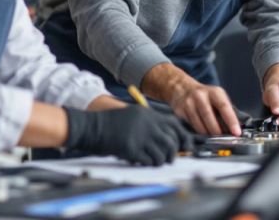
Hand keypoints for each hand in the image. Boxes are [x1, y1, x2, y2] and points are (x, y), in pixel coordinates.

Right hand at [64, 106, 192, 165]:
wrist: (91, 127)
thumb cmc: (111, 124)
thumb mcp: (133, 116)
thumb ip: (151, 124)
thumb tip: (170, 140)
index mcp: (149, 114)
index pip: (175, 125)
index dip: (184, 137)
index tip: (186, 146)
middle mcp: (147, 124)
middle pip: (171, 142)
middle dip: (173, 153)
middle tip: (168, 158)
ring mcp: (140, 136)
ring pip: (163, 153)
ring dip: (161, 160)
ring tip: (154, 160)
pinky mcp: (132, 149)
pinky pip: (150, 161)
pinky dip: (149, 163)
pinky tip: (142, 161)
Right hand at [168, 81, 240, 135]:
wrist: (181, 88)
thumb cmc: (204, 96)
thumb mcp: (217, 97)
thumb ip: (226, 110)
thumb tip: (236, 128)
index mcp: (214, 92)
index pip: (224, 106)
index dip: (231, 121)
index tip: (236, 132)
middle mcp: (200, 96)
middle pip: (209, 116)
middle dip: (217, 131)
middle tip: (223, 140)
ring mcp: (188, 103)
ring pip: (198, 124)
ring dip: (207, 134)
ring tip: (213, 139)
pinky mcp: (179, 111)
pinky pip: (190, 126)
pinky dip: (197, 133)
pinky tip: (202, 135)